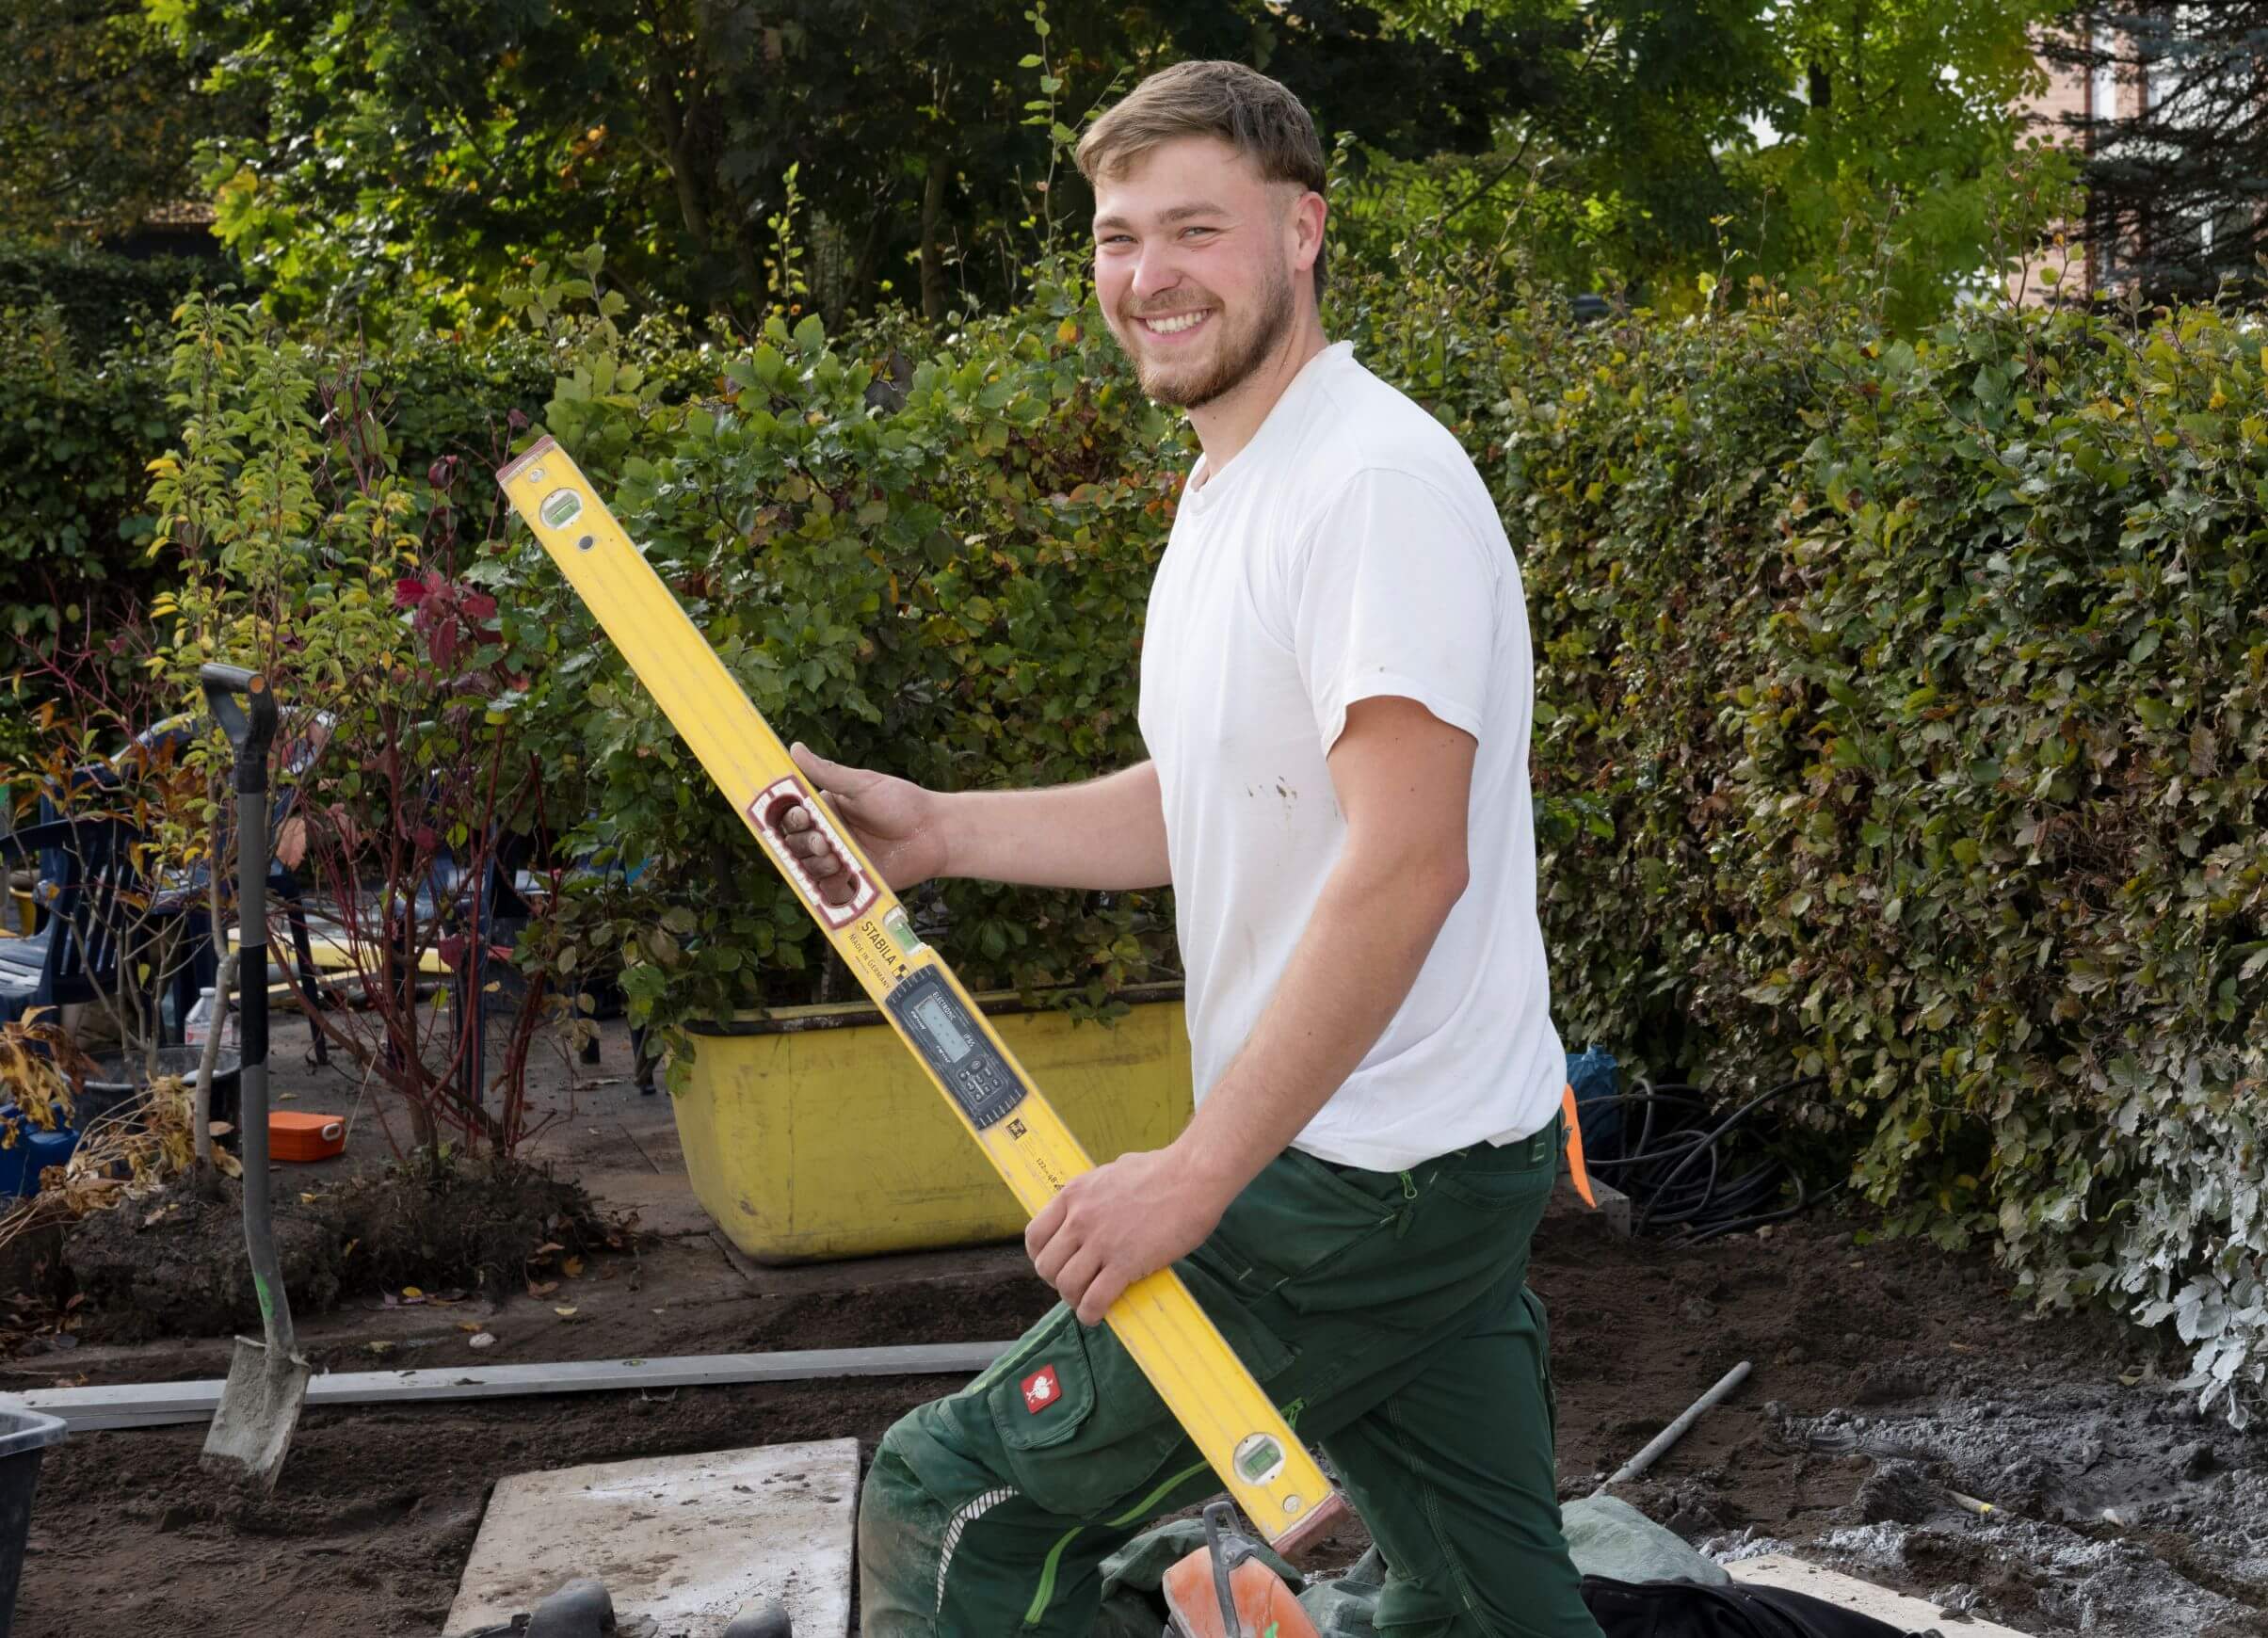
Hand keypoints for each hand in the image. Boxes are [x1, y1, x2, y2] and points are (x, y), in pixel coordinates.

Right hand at [783, 744, 950, 902]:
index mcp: (827, 810)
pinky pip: (829, 891)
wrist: (935, 833)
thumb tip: (794, 748)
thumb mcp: (862, 785)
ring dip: (816, 864)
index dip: (791, 818)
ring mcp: (840, 861)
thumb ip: (827, 773)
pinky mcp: (853, 883)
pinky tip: (841, 875)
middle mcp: (829, 836)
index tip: (803, 816)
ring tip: (836, 857)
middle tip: (823, 840)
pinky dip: (828, 886)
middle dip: (803, 843)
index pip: (794, 816)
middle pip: (795, 844)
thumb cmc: (902, 803)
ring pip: (808, 868)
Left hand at [1025, 1145, 1234, 1325]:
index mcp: (1074, 1194)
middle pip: (1046, 1265)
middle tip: (1076, 1284)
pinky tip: (1098, 1316)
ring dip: (1074, 1299)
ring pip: (1067, 1285)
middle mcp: (1080, 1218)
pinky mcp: (1124, 1263)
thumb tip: (1101, 1197)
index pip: (1035, 1235)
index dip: (1041, 1256)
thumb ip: (1099, 1190)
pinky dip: (1091, 1313)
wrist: (1193, 1177)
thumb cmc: (1163, 1169)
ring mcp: (1100, 1242)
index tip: (1056, 1264)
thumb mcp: (1115, 1170)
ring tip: (1088, 1302)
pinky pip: (1095, 1299)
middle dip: (1057, 1281)